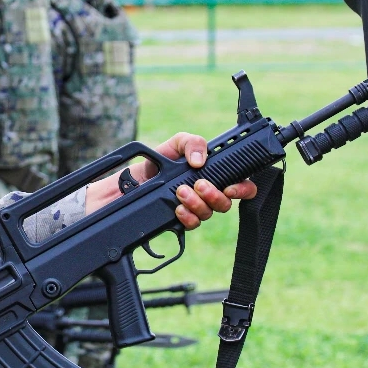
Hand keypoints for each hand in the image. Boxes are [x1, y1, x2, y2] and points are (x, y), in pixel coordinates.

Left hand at [85, 132, 258, 225]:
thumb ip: (190, 142)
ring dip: (197, 203)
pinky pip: (191, 225)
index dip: (243, 188)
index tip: (231, 187)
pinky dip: (186, 216)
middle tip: (198, 185)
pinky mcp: (178, 223)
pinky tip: (176, 209)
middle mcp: (205, 195)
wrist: (123, 185)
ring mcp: (192, 210)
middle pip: (226, 204)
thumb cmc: (151, 164)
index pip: (239, 185)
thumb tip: (201, 160)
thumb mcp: (172, 145)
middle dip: (216, 195)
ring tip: (179, 192)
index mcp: (210, 175)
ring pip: (208, 214)